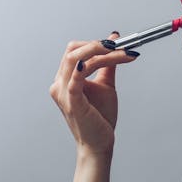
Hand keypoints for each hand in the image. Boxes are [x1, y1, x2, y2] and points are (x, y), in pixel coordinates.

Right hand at [49, 32, 139, 155]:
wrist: (99, 144)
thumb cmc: (100, 117)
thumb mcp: (105, 84)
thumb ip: (108, 63)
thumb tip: (114, 38)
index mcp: (65, 79)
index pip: (75, 50)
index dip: (95, 43)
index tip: (119, 43)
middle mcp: (59, 83)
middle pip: (72, 50)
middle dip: (97, 45)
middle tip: (120, 46)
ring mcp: (63, 93)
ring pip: (76, 59)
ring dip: (101, 53)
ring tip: (122, 53)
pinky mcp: (72, 102)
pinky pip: (77, 77)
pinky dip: (91, 64)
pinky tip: (109, 58)